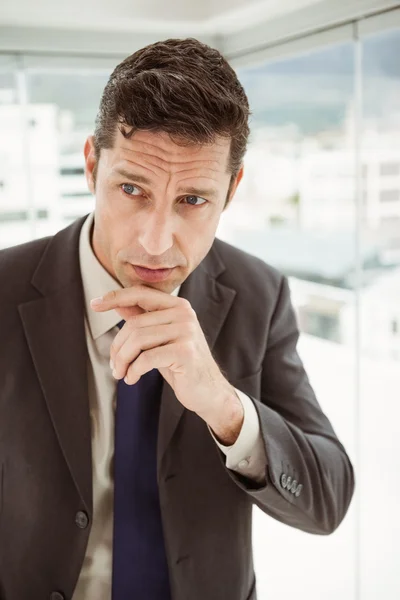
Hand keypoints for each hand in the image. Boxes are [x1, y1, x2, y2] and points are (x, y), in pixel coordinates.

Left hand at [90, 287, 242, 431]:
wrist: (209, 391)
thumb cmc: (182, 364)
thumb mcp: (160, 339)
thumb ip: (142, 319)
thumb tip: (117, 303)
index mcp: (179, 306)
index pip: (141, 293)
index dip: (116, 297)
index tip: (95, 304)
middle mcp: (185, 314)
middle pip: (134, 324)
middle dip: (117, 347)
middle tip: (114, 366)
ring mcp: (187, 332)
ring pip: (138, 340)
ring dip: (122, 361)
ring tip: (121, 373)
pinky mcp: (185, 352)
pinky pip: (146, 358)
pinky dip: (133, 371)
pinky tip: (132, 379)